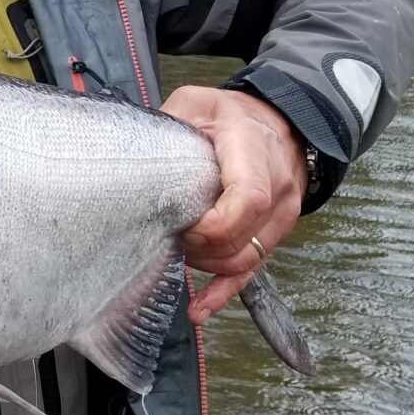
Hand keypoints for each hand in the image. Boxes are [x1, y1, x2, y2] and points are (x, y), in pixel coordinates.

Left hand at [161, 86, 308, 323]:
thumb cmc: (227, 114)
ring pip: (246, 258)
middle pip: (243, 237)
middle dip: (200, 247)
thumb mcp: (195, 104)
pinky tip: (199, 309)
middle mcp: (276, 183)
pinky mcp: (274, 232)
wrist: (278, 120)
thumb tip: (132, 154)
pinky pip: (252, 271)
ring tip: (177, 252)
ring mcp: (281, 212)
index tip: (182, 226)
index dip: (213, 224)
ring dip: (206, 265)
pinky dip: (224, 293)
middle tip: (168, 236)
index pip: (247, 198)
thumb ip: (170, 126)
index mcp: (252, 148)